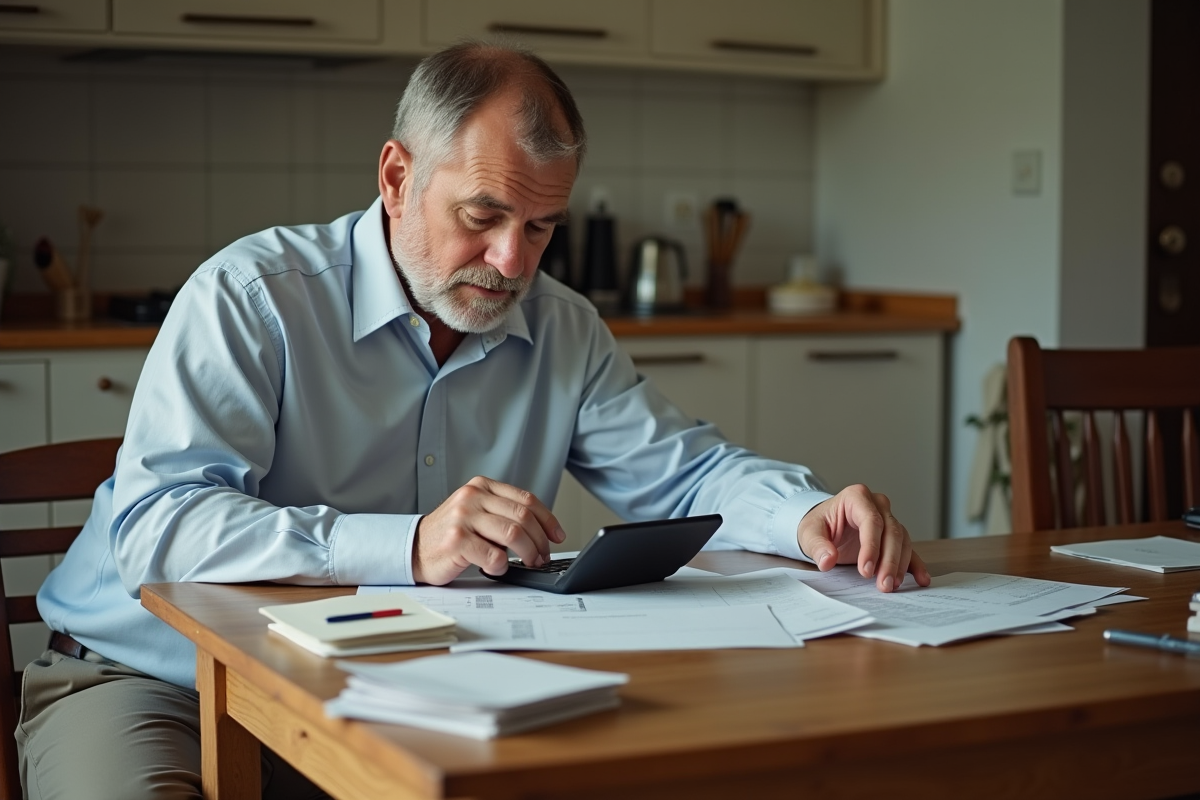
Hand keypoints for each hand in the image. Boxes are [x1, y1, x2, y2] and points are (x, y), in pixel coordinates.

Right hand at [413, 476, 565, 584]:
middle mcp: (472, 498)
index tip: (557, 535)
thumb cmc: (450, 534)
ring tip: (529, 564)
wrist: (414, 549)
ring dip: (528, 554)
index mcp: (481, 486)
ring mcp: (463, 518)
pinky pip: (495, 556)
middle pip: (523, 517)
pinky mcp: (457, 542)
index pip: (526, 499)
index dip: (547, 519)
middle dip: (540, 541)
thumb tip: (542, 531)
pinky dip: (503, 566)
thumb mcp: (475, 512)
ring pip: (514, 535)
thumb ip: (503, 513)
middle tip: (543, 556)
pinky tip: (497, 568)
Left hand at [797, 484, 930, 592]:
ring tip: (891, 586)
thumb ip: (817, 546)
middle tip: (883, 585)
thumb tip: (827, 560)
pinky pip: (909, 549)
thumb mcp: (809, 533)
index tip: (866, 571)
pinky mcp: (894, 536)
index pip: (871, 521)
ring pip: (902, 541)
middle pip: (891, 532)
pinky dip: (915, 565)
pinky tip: (921, 579)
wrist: (824, 526)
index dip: (871, 547)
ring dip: (899, 565)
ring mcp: (889, 519)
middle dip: (888, 561)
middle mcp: (877, 505)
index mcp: (857, 497)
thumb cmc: (818, 525)